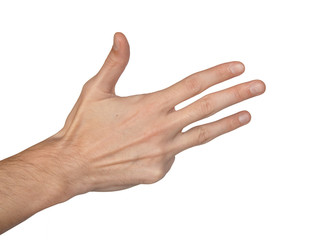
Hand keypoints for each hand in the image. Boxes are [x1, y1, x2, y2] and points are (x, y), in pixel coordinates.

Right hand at [50, 32, 265, 196]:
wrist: (72, 166)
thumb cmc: (83, 128)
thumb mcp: (96, 90)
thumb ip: (115, 63)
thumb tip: (121, 36)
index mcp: (149, 105)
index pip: (193, 84)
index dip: (218, 73)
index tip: (238, 67)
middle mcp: (161, 128)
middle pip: (208, 107)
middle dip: (237, 94)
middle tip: (259, 86)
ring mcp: (163, 153)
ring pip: (203, 135)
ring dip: (228, 123)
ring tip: (247, 115)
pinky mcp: (159, 171)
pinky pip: (175, 156)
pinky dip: (175, 147)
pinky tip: (160, 145)